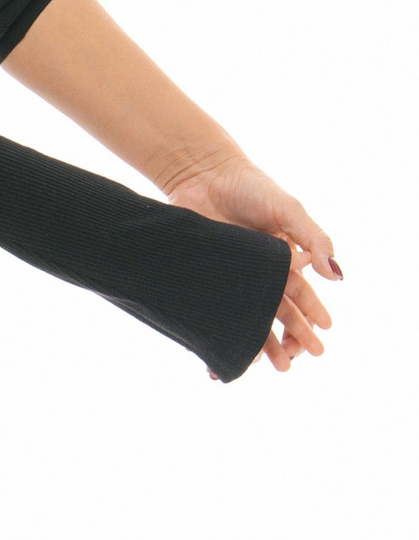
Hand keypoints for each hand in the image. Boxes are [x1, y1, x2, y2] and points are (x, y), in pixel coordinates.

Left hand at [165, 154, 339, 372]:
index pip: (299, 296)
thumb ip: (313, 239)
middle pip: (274, 314)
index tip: (321, 337)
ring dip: (254, 344)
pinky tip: (216, 353)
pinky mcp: (202, 279)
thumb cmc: (251, 187)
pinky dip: (213, 333)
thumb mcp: (288, 209)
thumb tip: (338, 274)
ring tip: (263, 366)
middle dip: (286, 340)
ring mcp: (229, 279)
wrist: (202, 173)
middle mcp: (257, 275)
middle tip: (293, 363)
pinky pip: (210, 312)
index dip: (310, 318)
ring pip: (244, 318)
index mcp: (282, 262)